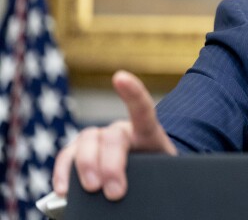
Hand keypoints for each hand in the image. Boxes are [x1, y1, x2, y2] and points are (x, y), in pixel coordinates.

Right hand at [52, 70, 177, 200]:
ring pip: (86, 141)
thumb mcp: (163, 172)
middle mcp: (120, 130)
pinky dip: (63, 173)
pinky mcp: (81, 154)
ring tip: (91, 189)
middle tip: (115, 191)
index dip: (132, 92)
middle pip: (112, 136)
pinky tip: (63, 189)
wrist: (148, 176)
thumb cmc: (156, 172)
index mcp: (147, 132)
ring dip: (86, 166)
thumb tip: (137, 190)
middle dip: (111, 164)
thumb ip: (154, 174)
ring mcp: (98, 140)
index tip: (120, 77)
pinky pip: (67, 157)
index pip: (142, 109)